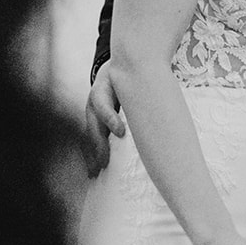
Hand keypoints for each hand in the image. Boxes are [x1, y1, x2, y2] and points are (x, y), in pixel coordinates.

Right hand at [80, 60, 125, 177]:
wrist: (111, 72)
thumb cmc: (122, 76)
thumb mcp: (125, 77)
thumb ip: (136, 84)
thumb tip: (155, 94)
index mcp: (100, 91)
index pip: (102, 105)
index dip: (110, 119)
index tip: (121, 132)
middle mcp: (92, 105)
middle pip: (93, 127)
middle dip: (98, 145)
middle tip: (104, 162)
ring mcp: (91, 116)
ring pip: (90, 137)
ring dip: (93, 154)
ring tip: (96, 171)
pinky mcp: (95, 124)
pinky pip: (93, 141)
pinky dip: (94, 155)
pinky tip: (95, 170)